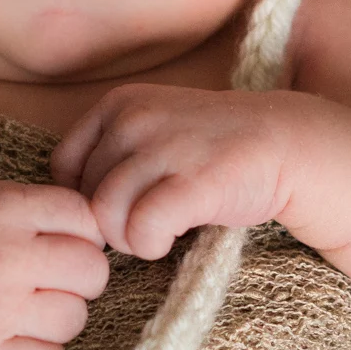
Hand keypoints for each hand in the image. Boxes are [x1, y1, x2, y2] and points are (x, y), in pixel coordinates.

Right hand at [0, 175, 111, 349]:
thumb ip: (26, 203)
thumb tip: (82, 226)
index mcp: (6, 207)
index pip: (86, 219)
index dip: (81, 232)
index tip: (61, 243)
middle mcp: (9, 256)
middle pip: (92, 272)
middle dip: (77, 276)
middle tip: (49, 281)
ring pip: (75, 319)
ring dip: (57, 317)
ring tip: (24, 311)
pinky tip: (14, 342)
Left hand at [50, 84, 301, 259]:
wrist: (287, 143)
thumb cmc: (213, 146)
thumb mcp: (154, 128)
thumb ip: (111, 153)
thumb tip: (69, 207)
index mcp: (119, 103)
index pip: (63, 166)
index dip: (83, 198)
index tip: (118, 206)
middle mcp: (135, 119)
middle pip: (84, 196)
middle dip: (109, 223)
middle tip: (144, 225)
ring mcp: (164, 149)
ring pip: (105, 215)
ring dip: (127, 239)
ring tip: (154, 235)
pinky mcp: (193, 182)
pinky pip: (141, 229)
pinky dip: (149, 245)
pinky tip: (168, 240)